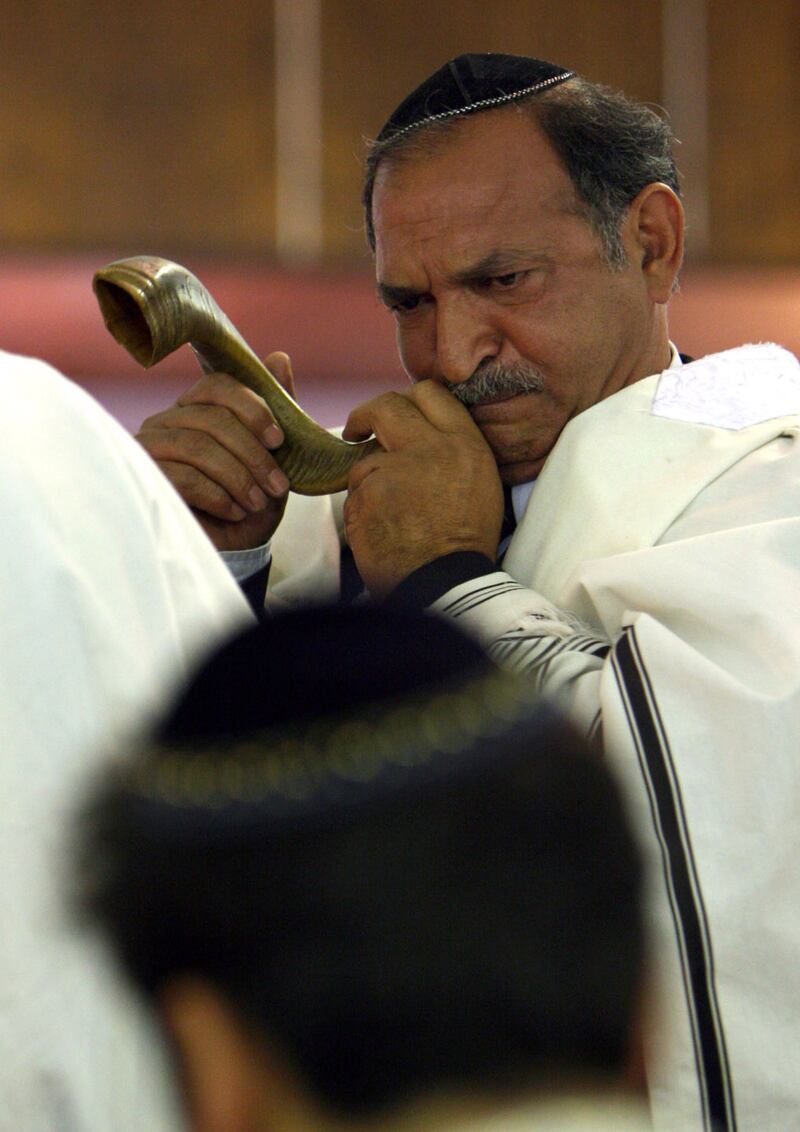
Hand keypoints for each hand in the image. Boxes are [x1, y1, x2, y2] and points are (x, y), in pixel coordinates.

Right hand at [136, 352, 294, 550]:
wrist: (232, 551)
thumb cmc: (250, 501)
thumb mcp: (275, 459)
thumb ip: (279, 409)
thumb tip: (279, 358)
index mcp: (196, 410)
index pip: (217, 386)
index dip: (252, 408)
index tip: (280, 440)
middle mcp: (167, 423)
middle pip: (210, 418)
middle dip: (253, 453)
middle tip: (277, 485)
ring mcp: (149, 451)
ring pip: (197, 446)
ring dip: (238, 476)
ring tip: (257, 502)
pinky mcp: (144, 481)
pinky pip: (183, 477)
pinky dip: (219, 496)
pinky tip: (235, 512)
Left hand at [342, 381, 502, 596]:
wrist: (445, 586)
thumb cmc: (464, 544)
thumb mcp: (481, 485)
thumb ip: (453, 451)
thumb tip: (422, 432)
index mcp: (465, 444)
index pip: (430, 393)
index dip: (406, 398)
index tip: (393, 412)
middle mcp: (432, 448)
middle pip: (388, 406)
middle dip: (365, 414)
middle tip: (355, 429)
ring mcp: (396, 468)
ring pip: (364, 460)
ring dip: (368, 482)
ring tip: (390, 517)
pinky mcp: (368, 493)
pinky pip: (354, 494)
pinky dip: (360, 511)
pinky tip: (380, 532)